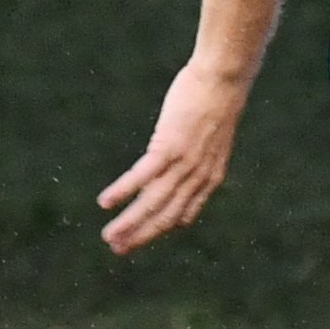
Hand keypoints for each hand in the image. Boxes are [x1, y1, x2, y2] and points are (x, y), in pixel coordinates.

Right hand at [96, 63, 253, 253]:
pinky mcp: (169, 147)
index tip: (140, 240)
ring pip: (152, 202)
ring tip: (109, 237)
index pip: (182, 215)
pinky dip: (123, 191)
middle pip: (166, 216)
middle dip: (140, 235)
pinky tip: (105, 203)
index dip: (159, 230)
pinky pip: (142, 176)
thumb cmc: (214, 103)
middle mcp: (198, 177)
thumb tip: (181, 164)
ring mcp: (184, 163)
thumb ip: (199, 158)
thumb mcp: (211, 138)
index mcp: (210, 178)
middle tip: (118, 250)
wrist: (224, 78)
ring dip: (129, 223)